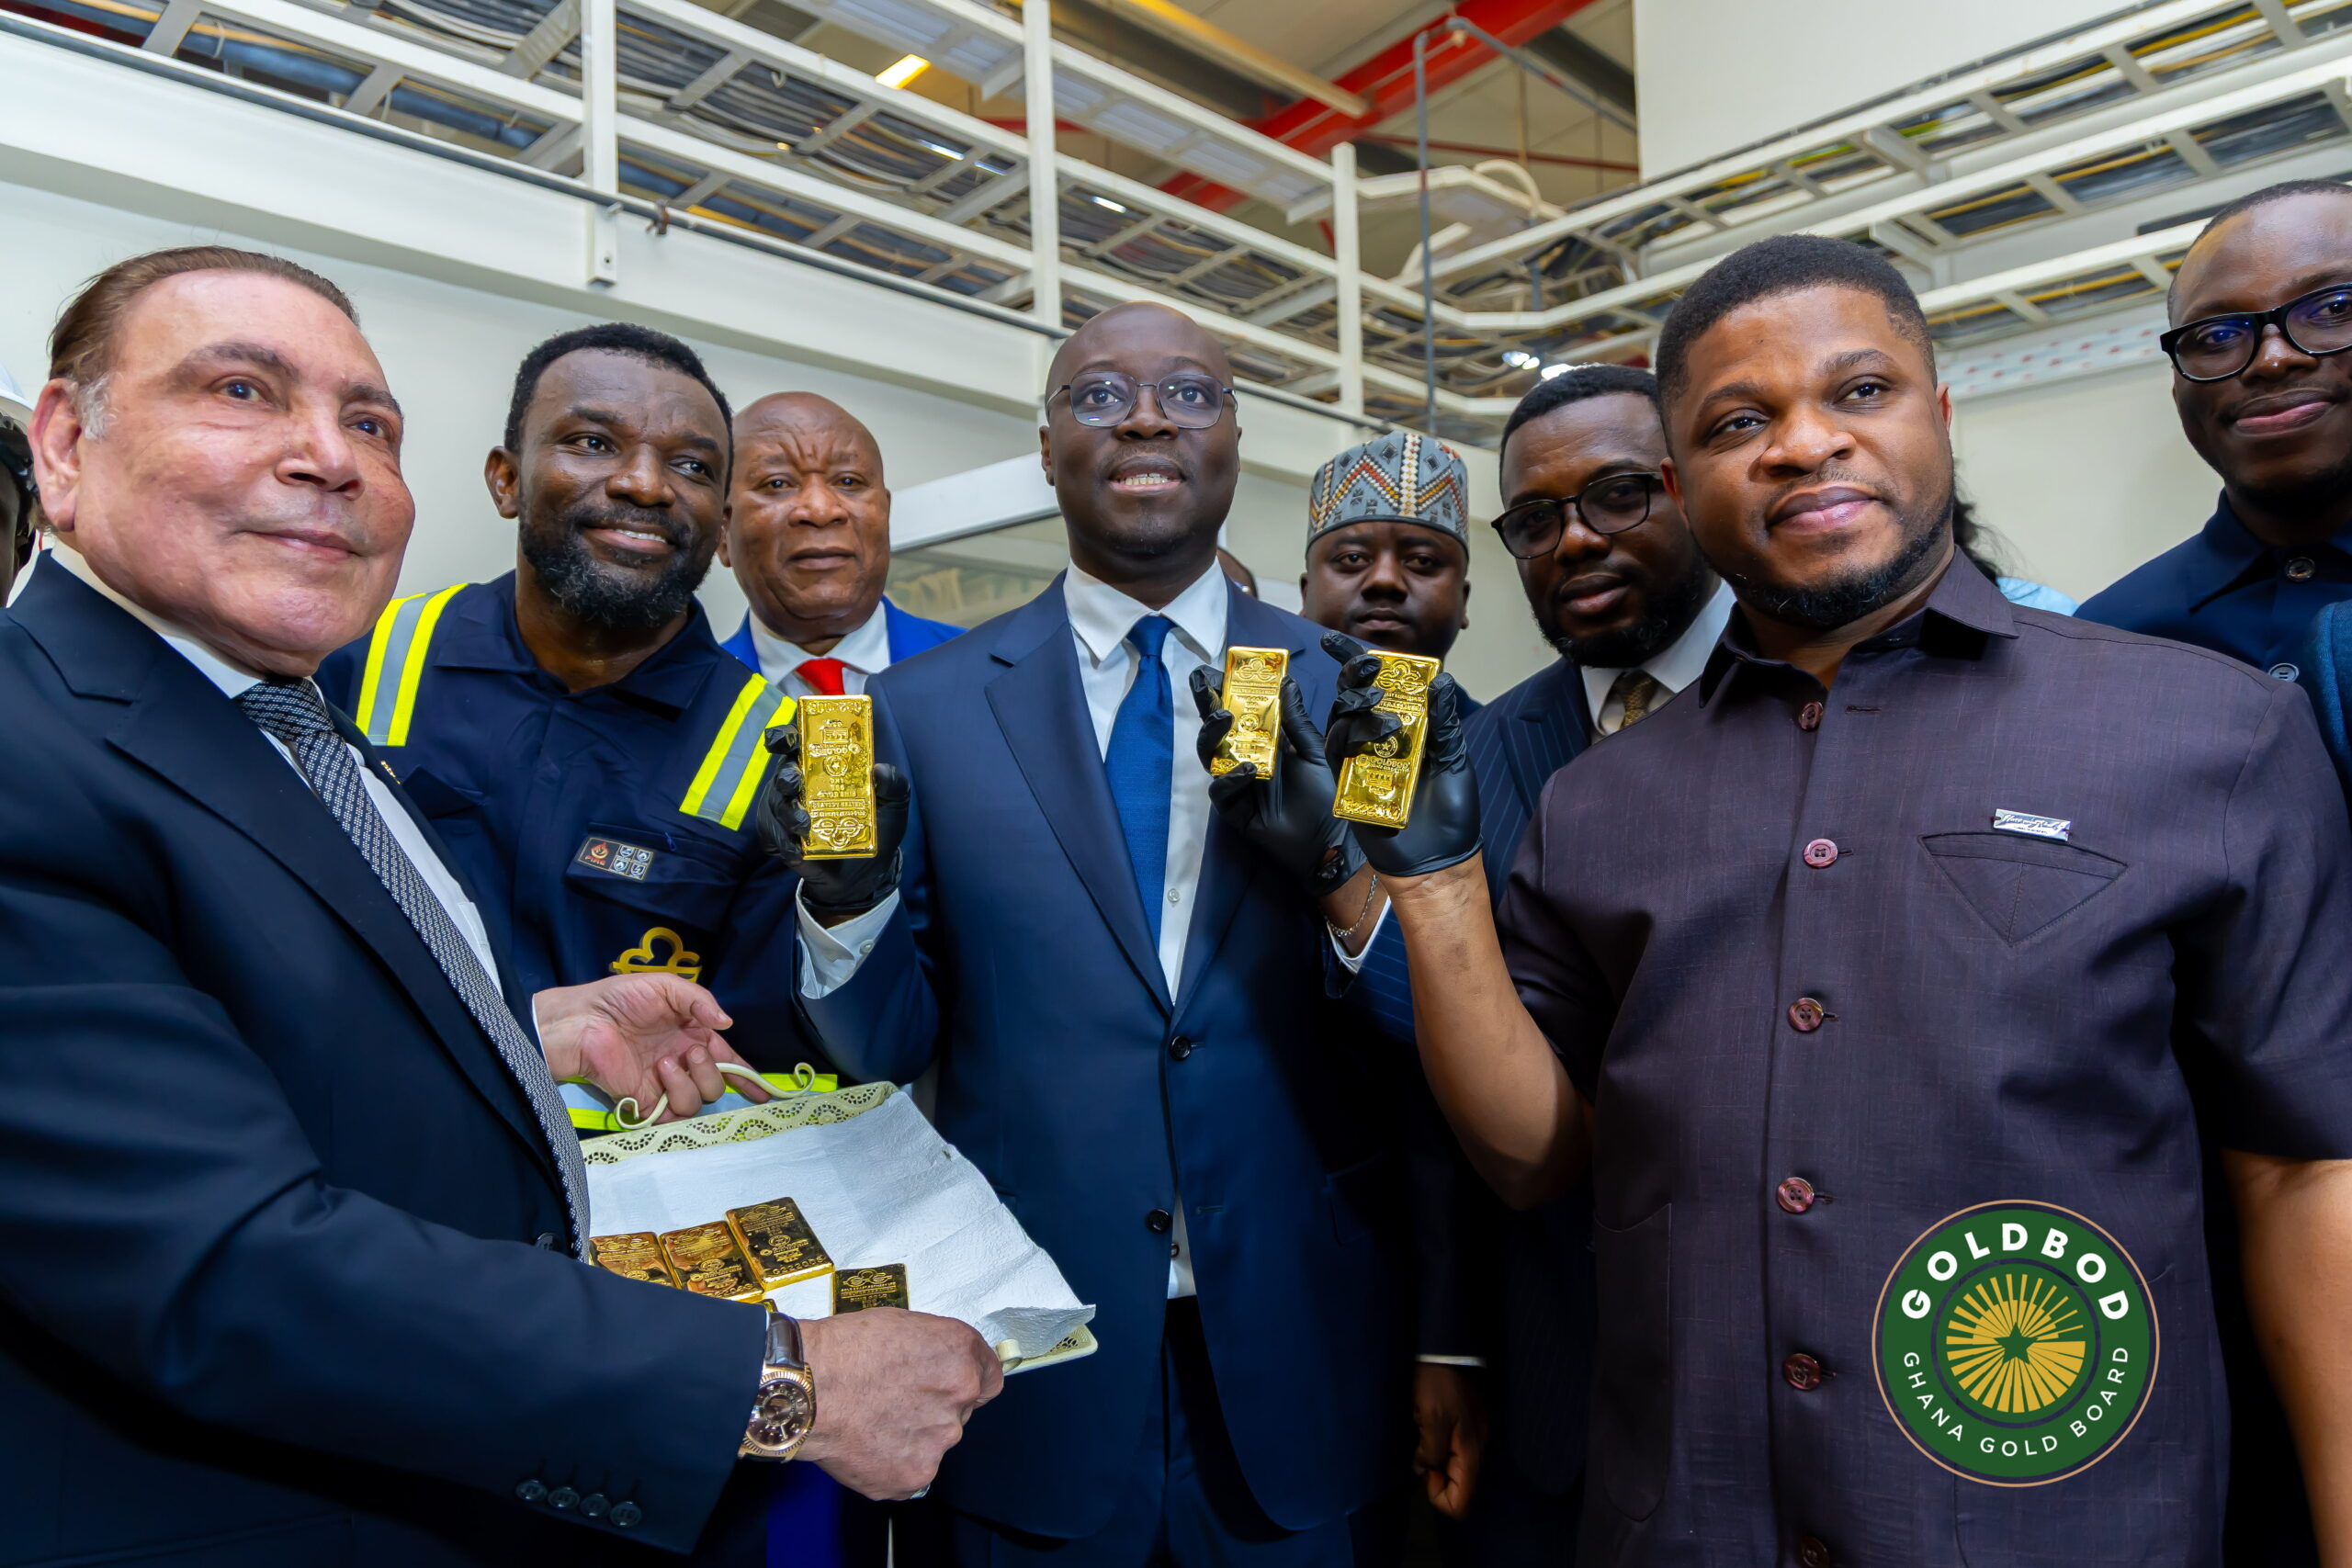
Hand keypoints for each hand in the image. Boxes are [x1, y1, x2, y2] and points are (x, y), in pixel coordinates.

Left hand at [534, 973, 768, 1122]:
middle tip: (690, 1052)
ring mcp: (664, 1085)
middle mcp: (682, 1064)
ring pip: (699, 1101)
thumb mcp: (666, 986)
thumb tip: (727, 1024)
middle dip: (713, 1071)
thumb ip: (700, 1001)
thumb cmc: (620, 999)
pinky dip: (674, 1097)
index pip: (726, 1060)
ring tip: (664, 1063)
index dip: (746, 1075)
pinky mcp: (645, 1103)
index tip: (764, 1090)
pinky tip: (659, 1077)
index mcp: (691, 1037)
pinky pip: (674, 1115)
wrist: (582, 1021)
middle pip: (717, 1084)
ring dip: (690, 1082)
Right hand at [754, 725, 908, 922]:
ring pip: (775, 802)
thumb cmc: (877, 827)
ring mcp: (788, 809)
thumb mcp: (894, 804)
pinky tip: (796, 850)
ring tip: (805, 827)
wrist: (865, 871)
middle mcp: (802, 782)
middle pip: (783, 770)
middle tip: (795, 783)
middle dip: (785, 774)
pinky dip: (782, 841)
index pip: (799, 740)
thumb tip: (880, 770)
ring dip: (788, 813)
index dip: (787, 734)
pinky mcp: (780, 836)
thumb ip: (894, 784)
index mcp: (824, 765)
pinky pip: (770, 833)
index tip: (787, 738)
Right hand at [798, 1308, 1003, 1499]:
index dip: (968, 1382)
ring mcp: (938, 1442)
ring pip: (933, 1442)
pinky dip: (891, 1462)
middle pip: (959, 1412)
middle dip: (933, 1408)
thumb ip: (936, 1349)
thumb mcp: (902, 1324)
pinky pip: (910, 1471)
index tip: (949, 1384)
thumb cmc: (843, 1349)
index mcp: (961, 1356)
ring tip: (872, 1421)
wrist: (805, 1389)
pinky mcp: (913, 1475)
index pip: (990, 1380)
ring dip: (912, 1435)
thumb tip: (940, 1365)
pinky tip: (866, 1443)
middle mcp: (959, 1398)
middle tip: (893, 1400)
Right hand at [1188, 666, 1362, 896]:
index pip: (1238, 712)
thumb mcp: (1314, 752)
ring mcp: (1236, 785)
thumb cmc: (1324, 796)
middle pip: (1216, 730)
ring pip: (1211, 757)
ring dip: (1212, 736)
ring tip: (1224, 719)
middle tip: (1203, 684)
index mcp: (1264, 743)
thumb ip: (1297, 721)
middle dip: (1206, 705)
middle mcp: (1245, 759)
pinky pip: (1221, 791)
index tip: (1214, 670)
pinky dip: (1231, 779)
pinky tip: (1248, 770)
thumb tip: (1287, 682)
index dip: (1223, 692)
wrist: (1330, 839)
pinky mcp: (1234, 811)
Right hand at [1320, 631, 1479, 878]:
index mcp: (1404, 728)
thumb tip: (1439, 680)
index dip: (1355, 661)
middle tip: (1367, 666)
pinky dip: (1349, 737)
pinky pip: (1337, 753)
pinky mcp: (1348, 785)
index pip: (1377, 688)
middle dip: (1353, 675)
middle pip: (1351, 697)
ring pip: (1342, 721)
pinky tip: (1374, 734)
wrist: (1439, 862)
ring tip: (1382, 709)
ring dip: (1358, 707)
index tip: (1334, 639)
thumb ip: (1443, 721)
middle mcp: (1377, 740)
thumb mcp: (1454, 759)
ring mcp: (1360, 762)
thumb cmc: (1453, 813)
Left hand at [1413, 1362, 1488, 1519]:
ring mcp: (1475, 1436)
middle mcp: (1478, 1449)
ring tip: (1422, 1432)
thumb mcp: (1430, 1418)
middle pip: (1460, 1487)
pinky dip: (1439, 1445)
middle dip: (1436, 1476)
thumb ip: (1429, 1451)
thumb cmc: (1438, 1383)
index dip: (1439, 1495)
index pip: (1462, 1502)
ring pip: (1456, 1468)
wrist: (1448, 1350)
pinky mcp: (1468, 1425)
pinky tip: (1427, 1425)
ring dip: (1436, 1458)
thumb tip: (1423, 1470)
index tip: (1425, 1470)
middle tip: (1420, 1450)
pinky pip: (1454, 1449)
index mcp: (1471, 1451)